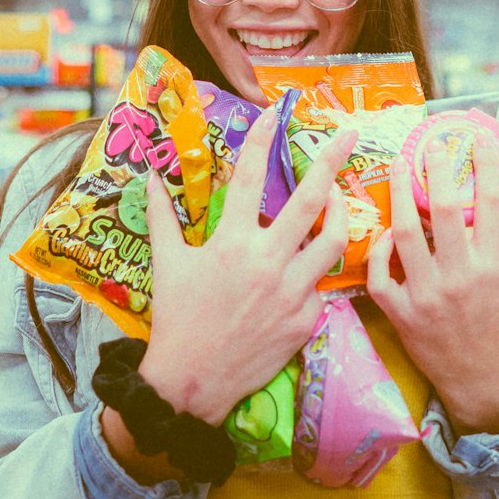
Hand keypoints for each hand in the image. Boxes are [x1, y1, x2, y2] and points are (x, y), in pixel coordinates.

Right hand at [139, 108, 353, 425]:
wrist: (190, 384)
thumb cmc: (176, 318)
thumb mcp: (167, 263)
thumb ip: (161, 216)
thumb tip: (148, 177)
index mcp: (230, 242)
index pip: (247, 177)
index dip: (259, 140)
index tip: (272, 114)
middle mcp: (267, 261)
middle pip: (311, 200)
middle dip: (332, 160)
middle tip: (349, 134)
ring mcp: (292, 292)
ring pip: (335, 240)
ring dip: (341, 212)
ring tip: (338, 197)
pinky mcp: (306, 320)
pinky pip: (322, 284)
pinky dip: (317, 269)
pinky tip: (307, 265)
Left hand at [368, 133, 498, 434]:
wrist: (481, 381)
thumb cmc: (496, 323)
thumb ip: (491, 239)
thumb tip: (480, 189)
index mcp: (493, 267)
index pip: (492, 204)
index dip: (487, 165)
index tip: (479, 138)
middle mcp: (462, 278)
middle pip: (445, 210)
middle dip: (437, 169)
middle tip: (430, 144)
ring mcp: (428, 298)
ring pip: (406, 234)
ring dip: (400, 196)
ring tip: (400, 168)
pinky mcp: (402, 316)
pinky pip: (380, 275)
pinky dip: (379, 250)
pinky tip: (385, 233)